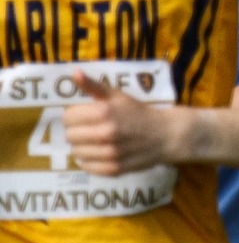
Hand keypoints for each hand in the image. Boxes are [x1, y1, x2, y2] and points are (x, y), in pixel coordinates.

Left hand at [62, 70, 179, 174]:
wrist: (166, 134)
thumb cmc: (139, 112)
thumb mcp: (118, 95)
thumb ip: (93, 85)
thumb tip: (73, 73)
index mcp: (104, 112)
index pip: (67, 118)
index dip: (74, 116)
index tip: (84, 116)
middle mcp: (105, 133)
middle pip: (70, 136)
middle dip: (77, 131)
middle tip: (90, 129)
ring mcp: (110, 153)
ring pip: (76, 153)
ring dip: (83, 147)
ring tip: (96, 142)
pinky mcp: (114, 169)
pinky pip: (87, 167)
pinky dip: (90, 161)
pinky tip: (101, 153)